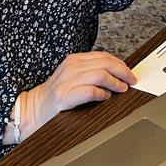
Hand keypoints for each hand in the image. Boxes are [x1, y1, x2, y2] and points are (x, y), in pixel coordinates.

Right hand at [20, 52, 136, 138]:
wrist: (33, 108)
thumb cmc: (57, 94)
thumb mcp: (73, 76)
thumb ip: (91, 71)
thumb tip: (117, 74)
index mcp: (74, 60)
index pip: (103, 56)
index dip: (120, 63)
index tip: (129, 72)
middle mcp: (71, 67)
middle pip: (105, 63)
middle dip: (123, 72)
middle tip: (131, 80)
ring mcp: (67, 81)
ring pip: (100, 74)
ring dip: (116, 82)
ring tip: (122, 89)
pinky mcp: (64, 96)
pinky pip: (90, 91)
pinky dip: (102, 93)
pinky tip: (106, 97)